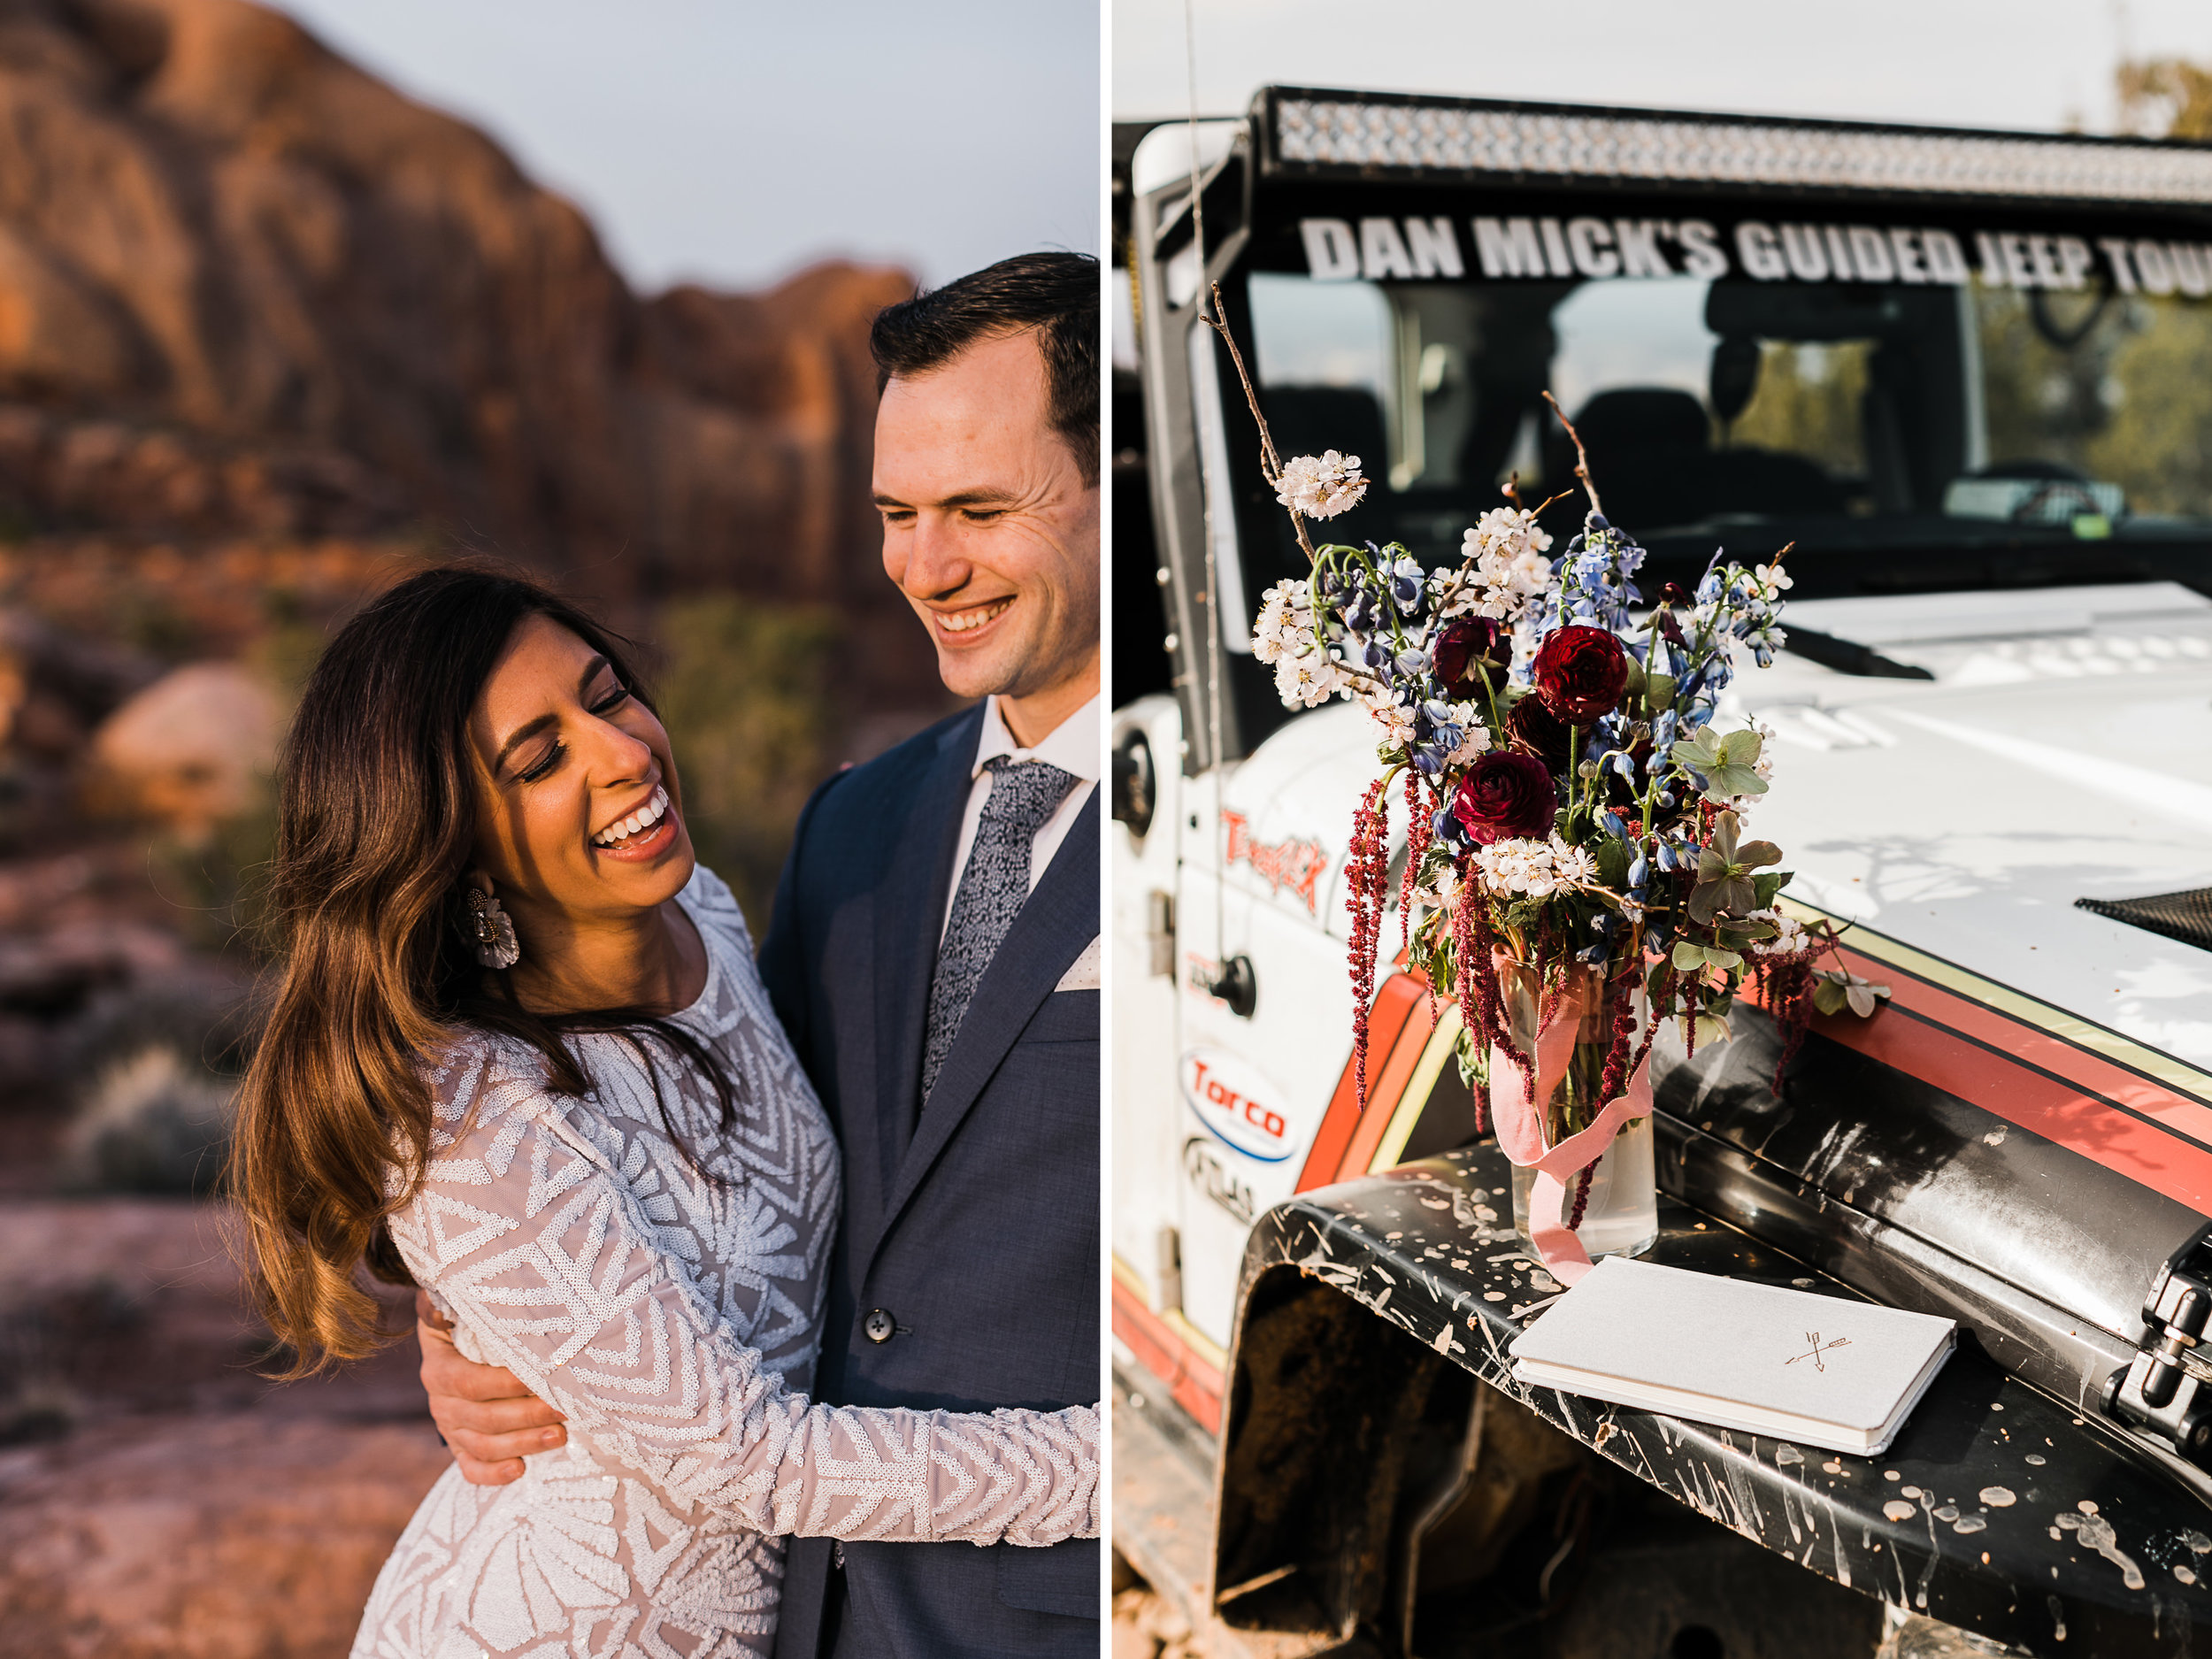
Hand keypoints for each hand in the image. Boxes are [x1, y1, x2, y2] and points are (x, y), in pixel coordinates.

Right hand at [416, 1288, 566, 1483]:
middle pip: (484, 1418)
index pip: (469, 1382)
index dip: (505, 1384)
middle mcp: (442, 1403)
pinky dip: (494, 1474)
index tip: (542, 1377)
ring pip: (484, 1446)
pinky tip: (521, 1470)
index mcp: (440, 1369)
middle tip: (565, 1409)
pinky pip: (472, 1469)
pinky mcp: (462, 1448)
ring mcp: (451, 1429)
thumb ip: (457, 1306)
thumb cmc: (470, 1325)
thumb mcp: (460, 1310)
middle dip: (528, 1415)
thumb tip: (454, 1300)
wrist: (454, 1350)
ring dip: (523, 1443)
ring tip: (560, 1435)